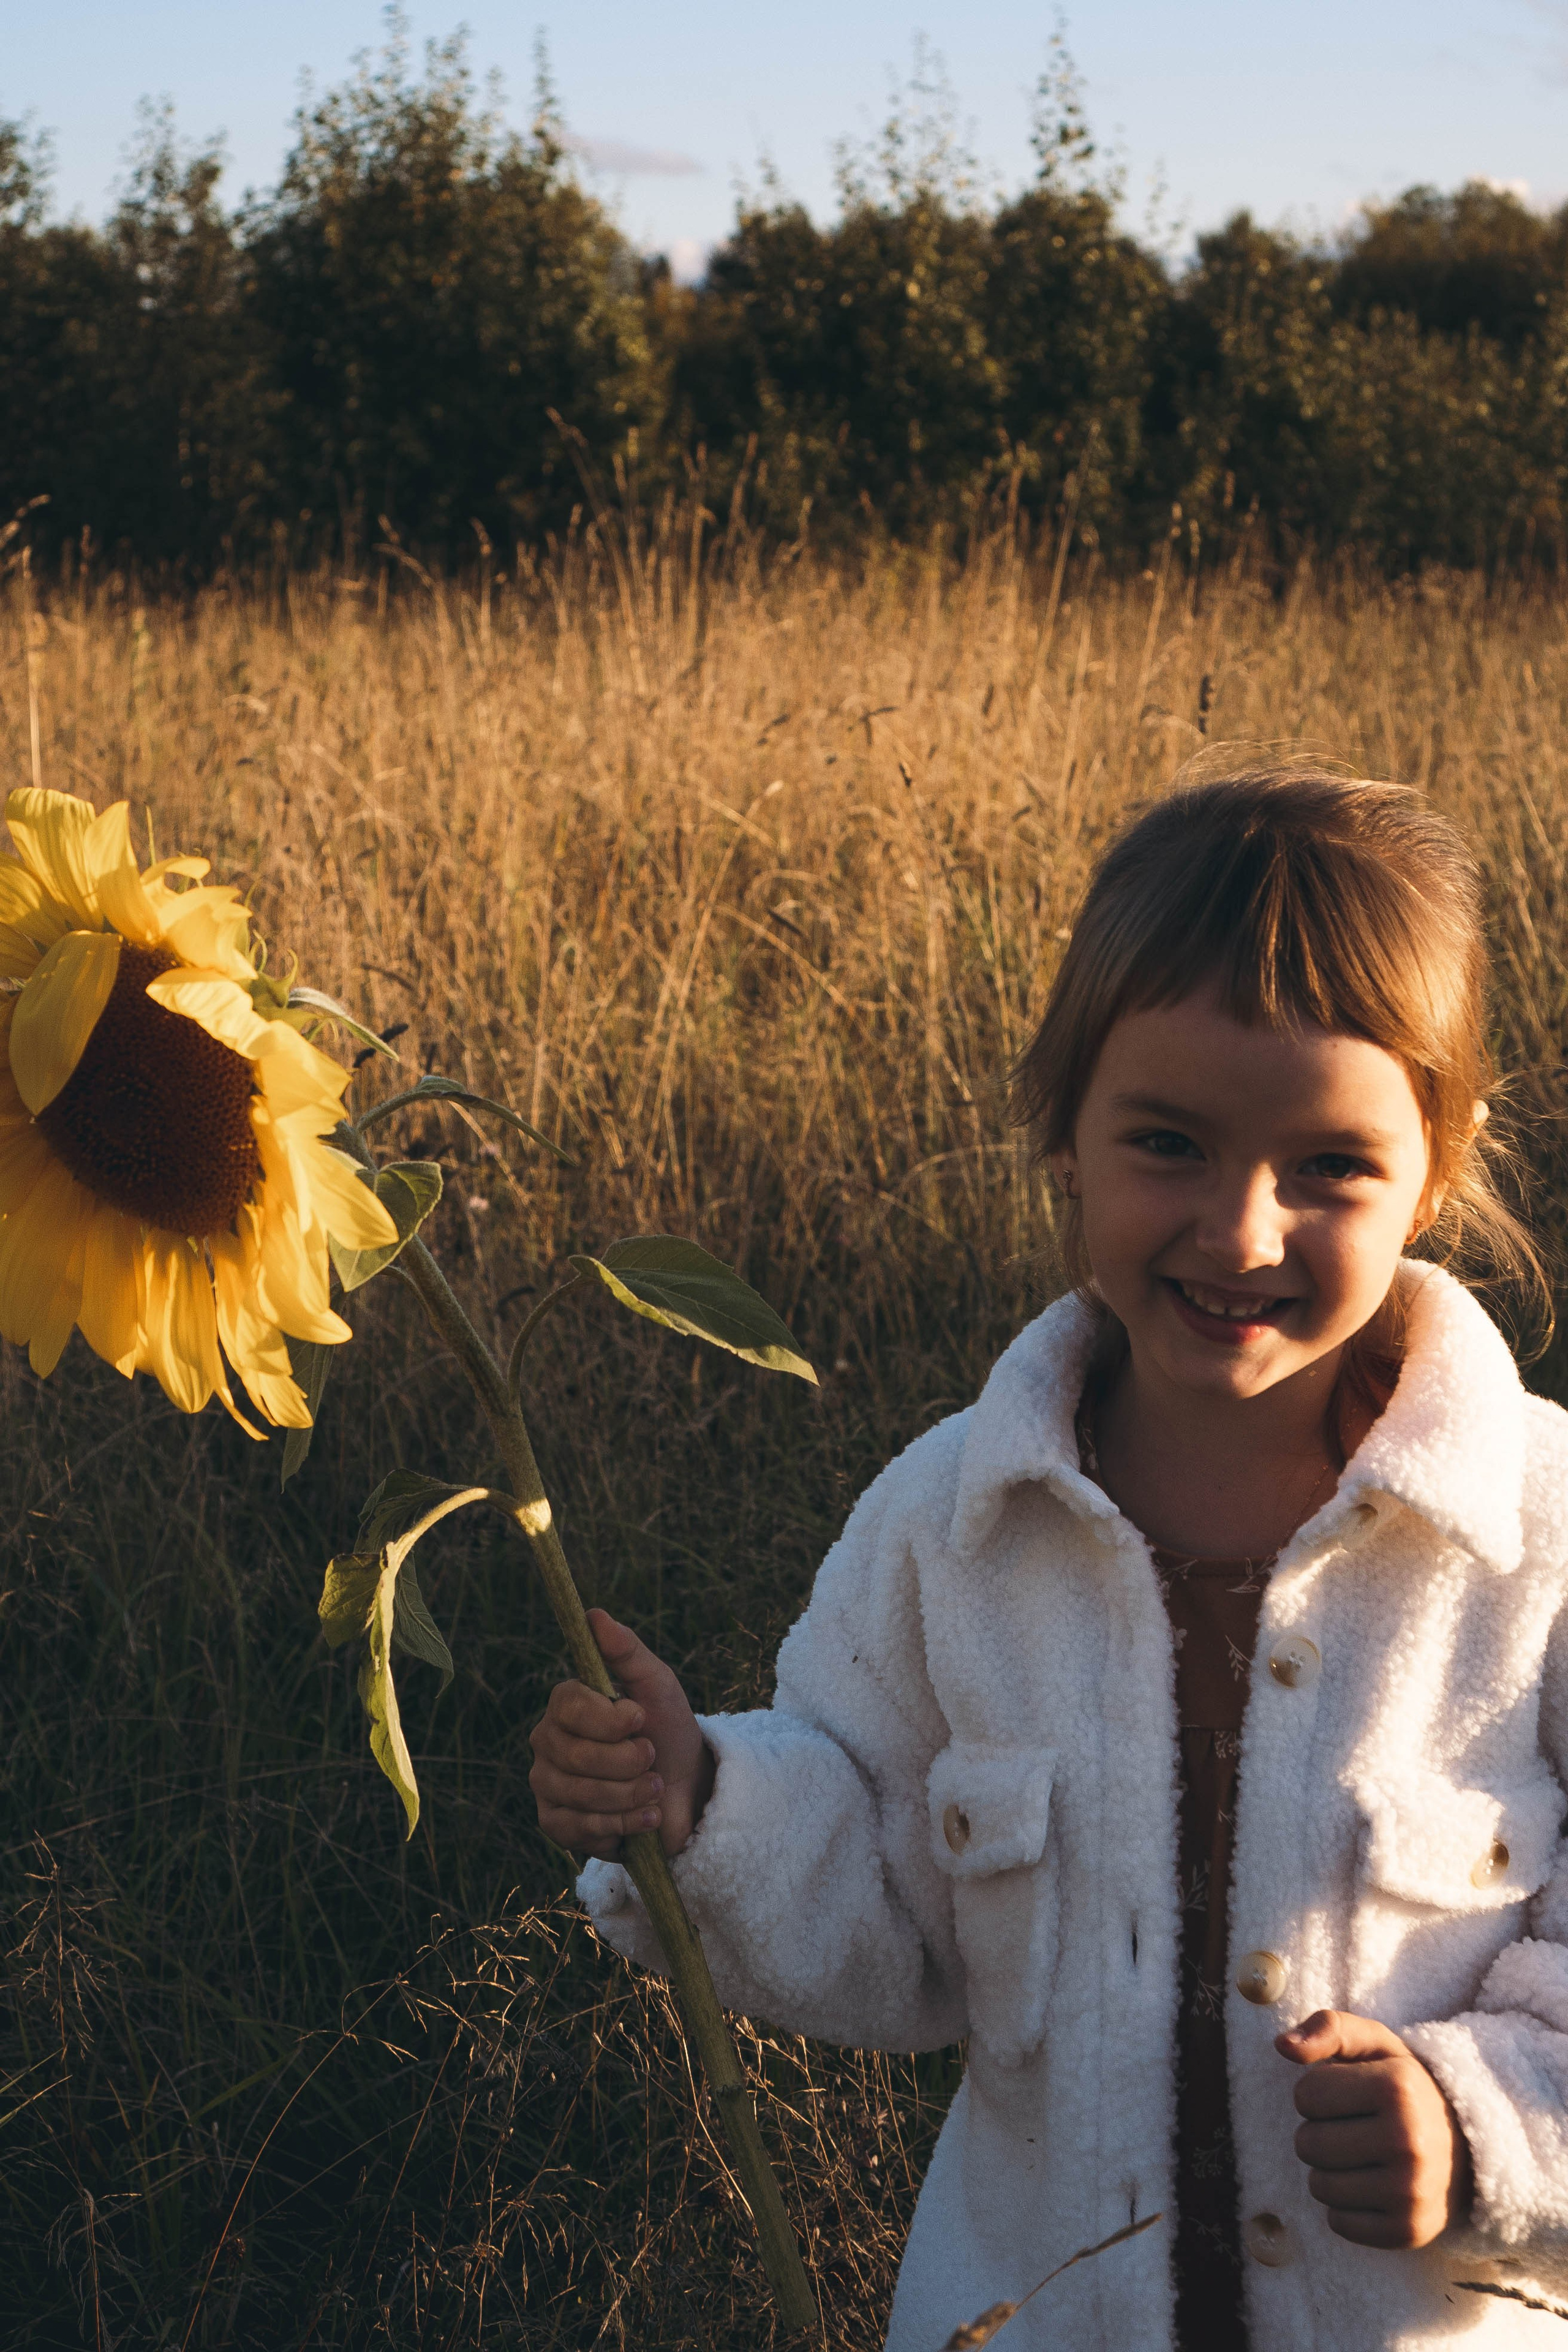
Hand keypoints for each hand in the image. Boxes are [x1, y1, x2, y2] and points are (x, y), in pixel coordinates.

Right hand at [528, 1608, 714, 1860]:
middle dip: (630, 1763)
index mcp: (565, 1702)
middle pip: (578, 1757)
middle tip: (652, 1758)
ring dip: (633, 1795)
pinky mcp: (555, 1823)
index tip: (641, 1718)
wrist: (684, 1788)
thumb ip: (626, 1650)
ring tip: (655, 1790)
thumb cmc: (666, 1729)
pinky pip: (580, 1830)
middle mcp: (547, 1740)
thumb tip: (594, 1614)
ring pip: (583, 1796)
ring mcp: (547, 1783)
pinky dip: (623, 1826)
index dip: (612, 1719)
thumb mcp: (656, 1684)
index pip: (570, 1707)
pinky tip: (644, 1818)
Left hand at [1277, 2009, 1472, 2248]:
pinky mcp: (1409, 2231)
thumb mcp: (1375, 2044)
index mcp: (1397, 2088)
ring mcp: (1411, 2192)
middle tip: (1356, 2128)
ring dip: (1331, 2171)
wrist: (1469, 2148)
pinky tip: (1374, 2187)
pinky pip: (1339, 2223)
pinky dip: (1346, 2207)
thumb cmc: (1405, 2088)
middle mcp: (1408, 2142)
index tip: (1351, 2096)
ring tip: (1365, 2157)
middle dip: (1321, 2132)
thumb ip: (1327, 2029)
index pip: (1306, 2095)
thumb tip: (1282, 2046)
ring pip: (1318, 2186)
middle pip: (1307, 2144)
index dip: (1320, 2093)